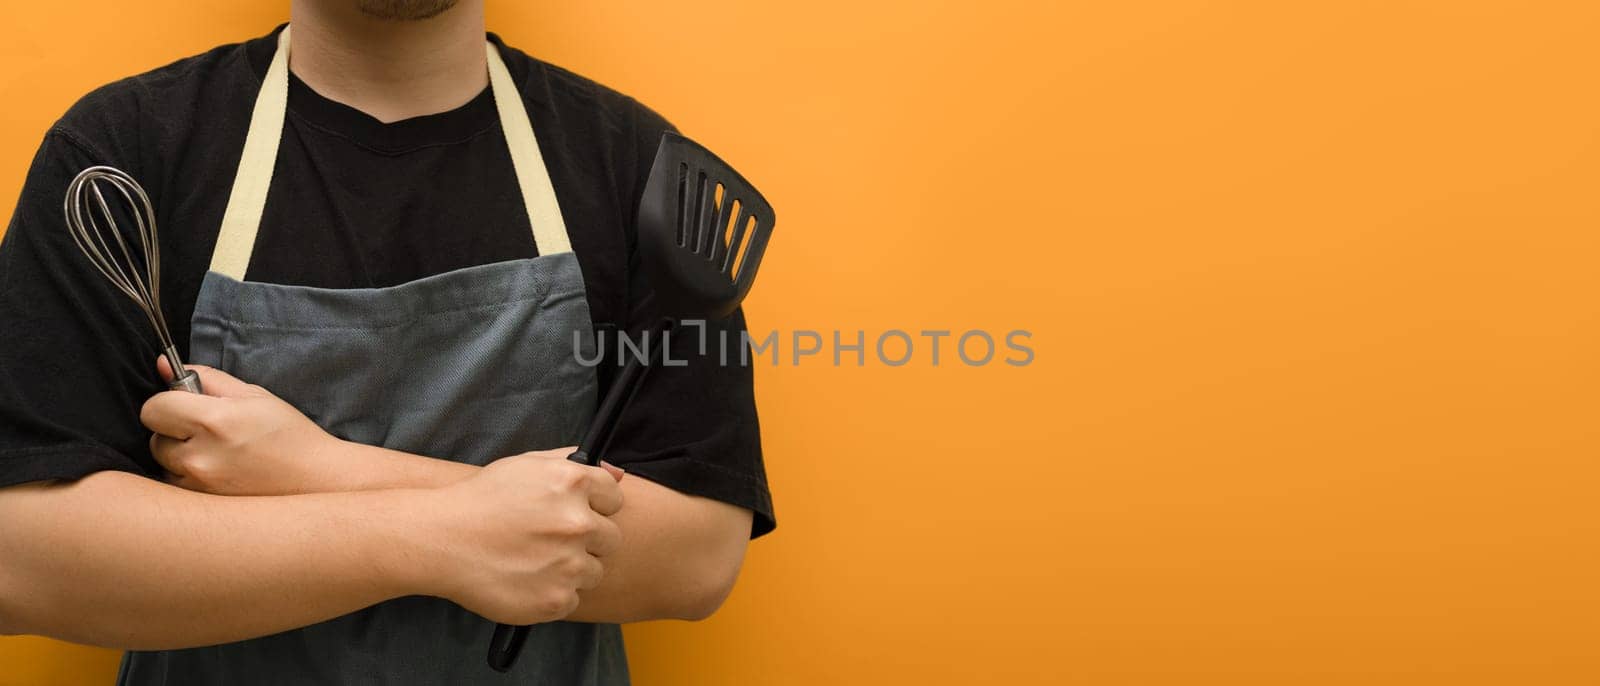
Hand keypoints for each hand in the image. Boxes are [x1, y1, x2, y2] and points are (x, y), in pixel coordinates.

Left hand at [141, 358, 342, 495]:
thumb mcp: (254, 395)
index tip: (186, 404)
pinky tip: (217, 472)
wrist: (316, 480)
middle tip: (208, 431)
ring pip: (163, 463)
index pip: (154, 408)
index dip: (168, 402)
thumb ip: (207, 378)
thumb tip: (164, 364)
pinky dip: (188, 477)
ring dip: (179, 455)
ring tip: (216, 454)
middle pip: (154, 436)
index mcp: (215, 421)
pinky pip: (175, 485)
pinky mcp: (203, 506)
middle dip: (174, 429)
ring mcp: (199, 486)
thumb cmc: (289, 434)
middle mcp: (201, 457)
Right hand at [421, 450, 624, 624]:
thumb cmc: (481, 500)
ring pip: (594, 571)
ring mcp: (569, 563)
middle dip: (585, 541)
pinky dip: (552, 594)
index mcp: (573, 483)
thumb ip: (576, 465)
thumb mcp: (526, 466)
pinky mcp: (556, 599)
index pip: (614, 499)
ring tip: (533, 562)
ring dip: (571, 570)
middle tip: (549, 542)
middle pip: (610, 538)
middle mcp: (578, 522)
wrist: (438, 539)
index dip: (594, 508)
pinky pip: (572, 599)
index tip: (571, 515)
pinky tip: (524, 580)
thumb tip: (618, 472)